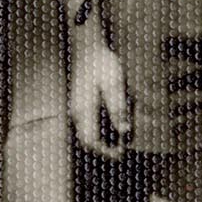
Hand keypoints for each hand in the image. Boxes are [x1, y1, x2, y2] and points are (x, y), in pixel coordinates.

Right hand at [67, 29, 132, 158]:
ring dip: (107, 135)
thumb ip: (119, 107)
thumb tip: (124, 131)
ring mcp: (77, 109)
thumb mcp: (116, 82)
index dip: (105, 151)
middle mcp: (77, 113)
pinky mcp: (81, 106)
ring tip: (124, 125)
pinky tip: (118, 113)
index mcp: (84, 109)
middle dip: (107, 146)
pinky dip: (105, 125)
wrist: (89, 48)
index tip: (122, 153)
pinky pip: (91, 123)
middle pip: (89, 140)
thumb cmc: (103, 64)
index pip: (90, 141)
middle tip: (125, 144)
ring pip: (90, 132)